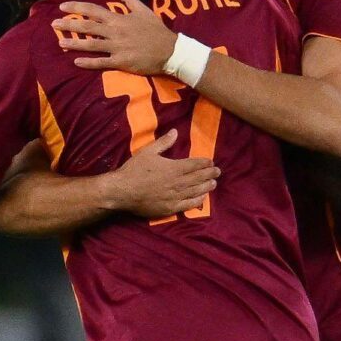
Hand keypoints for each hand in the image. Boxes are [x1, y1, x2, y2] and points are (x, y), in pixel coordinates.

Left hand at [52, 0, 176, 73]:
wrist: (170, 50)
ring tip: (60, 43)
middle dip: (69, 25)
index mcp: (119, 19)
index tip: (63, 7)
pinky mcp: (121, 61)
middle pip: (87, 27)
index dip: (77, 8)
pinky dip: (88, 62)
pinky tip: (76, 62)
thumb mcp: (144, 10)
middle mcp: (115, 32)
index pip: (93, 10)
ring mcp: (117, 47)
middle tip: (53, 24)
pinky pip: (101, 62)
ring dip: (74, 43)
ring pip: (91, 45)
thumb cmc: (157, 30)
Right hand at [102, 129, 219, 217]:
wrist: (123, 191)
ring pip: (195, 191)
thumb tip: (175, 132)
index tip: (211, 162)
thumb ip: (164, 143)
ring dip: (206, 187)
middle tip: (218, 172)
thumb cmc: (134, 170)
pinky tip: (202, 199)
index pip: (194, 165)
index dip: (204, 163)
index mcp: (173, 168)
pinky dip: (197, 201)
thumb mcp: (148, 152)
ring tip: (214, 183)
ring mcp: (174, 196)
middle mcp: (177, 182)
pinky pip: (187, 205)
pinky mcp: (169, 208)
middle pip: (197, 178)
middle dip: (209, 174)